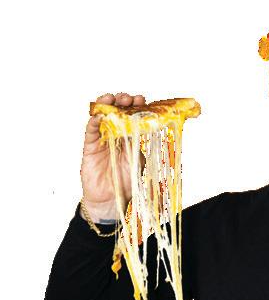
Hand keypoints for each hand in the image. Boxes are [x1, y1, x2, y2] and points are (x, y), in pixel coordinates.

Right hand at [81, 92, 145, 220]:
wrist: (111, 200)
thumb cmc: (126, 183)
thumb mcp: (138, 162)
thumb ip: (139, 145)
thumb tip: (147, 128)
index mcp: (129, 138)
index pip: (132, 117)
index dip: (136, 107)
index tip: (141, 100)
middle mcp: (115, 136)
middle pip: (117, 113)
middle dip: (123, 102)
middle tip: (129, 98)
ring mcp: (101, 140)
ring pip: (102, 117)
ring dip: (107, 105)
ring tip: (113, 99)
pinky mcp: (89, 147)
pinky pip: (91, 130)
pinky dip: (94, 121)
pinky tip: (99, 114)